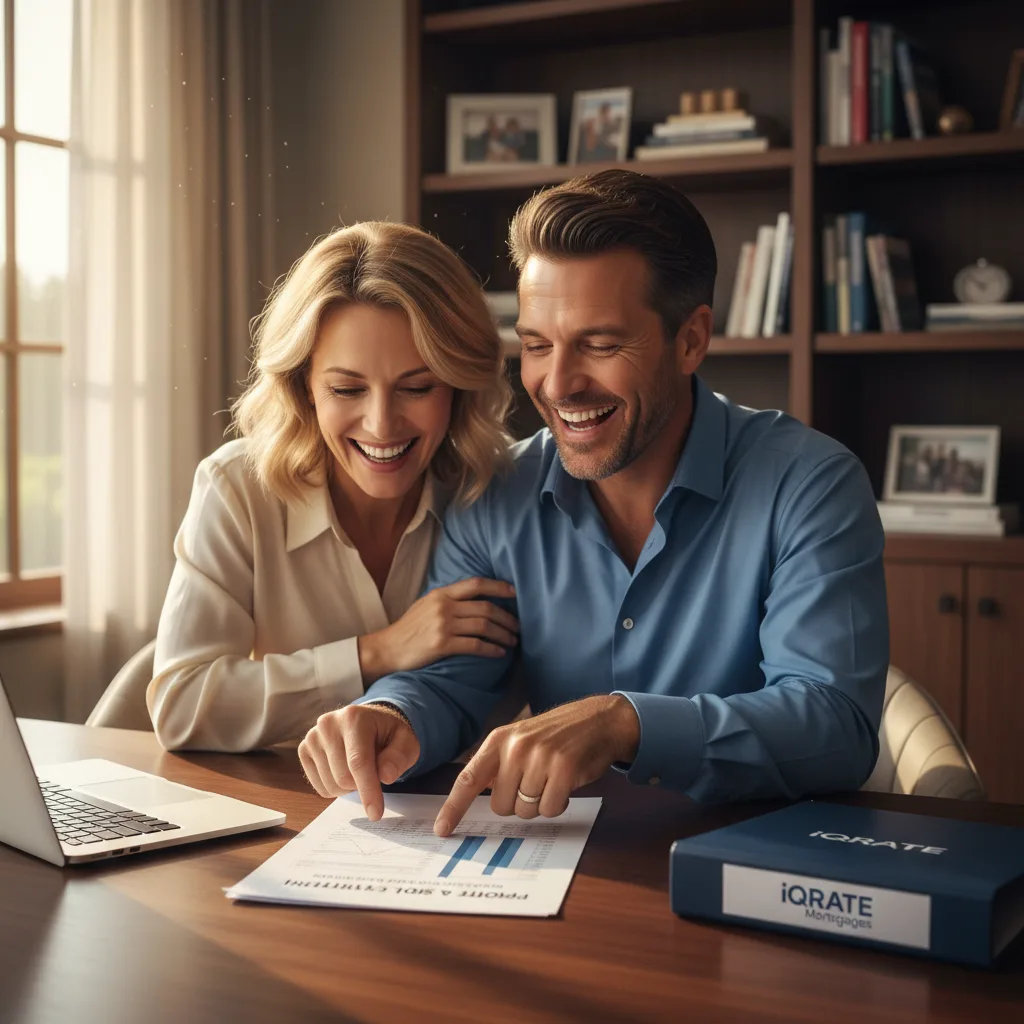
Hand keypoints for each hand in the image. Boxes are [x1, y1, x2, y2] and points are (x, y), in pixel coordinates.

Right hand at [298, 704, 420, 819]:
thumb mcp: (406, 742)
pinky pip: (320, 788)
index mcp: (354, 718)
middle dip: (362, 786)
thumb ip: (399, 757)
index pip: (358, 762)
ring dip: (350, 787)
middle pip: (343, 778)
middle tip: (374, 771)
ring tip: (359, 768)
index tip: (375, 813)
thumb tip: (385, 776)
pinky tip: (344, 769)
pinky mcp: (304, 750)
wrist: (370, 723)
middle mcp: (328, 724)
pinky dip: (337, 787)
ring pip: (331, 785)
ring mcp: (313, 737)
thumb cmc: (388, 735)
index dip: (368, 790)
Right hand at [358, 578, 517, 683]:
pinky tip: (499, 653)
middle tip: (518, 627)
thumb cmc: (409, 629)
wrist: (387, 649)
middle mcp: (444, 606)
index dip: (498, 587)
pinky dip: (491, 649)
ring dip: (503, 634)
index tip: (514, 593)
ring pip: (484, 626)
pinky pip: (475, 645)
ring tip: (512, 641)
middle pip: (485, 607)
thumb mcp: (426, 605)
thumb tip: (475, 600)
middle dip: (506, 617)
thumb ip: (448, 600)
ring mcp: (443, 625)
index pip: (476, 584)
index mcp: (441, 594)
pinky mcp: (442, 645)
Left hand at [433, 694, 639, 836]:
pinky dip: (558, 804)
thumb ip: (497, 765)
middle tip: (535, 782)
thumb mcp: (520, 740)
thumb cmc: (556, 736)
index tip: (442, 829)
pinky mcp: (564, 769)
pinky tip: (565, 783)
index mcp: (499, 739)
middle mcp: (516, 747)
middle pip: (500, 805)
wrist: (598, 720)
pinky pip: (550, 809)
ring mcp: (540, 757)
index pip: (468, 779)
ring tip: (552, 778)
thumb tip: (474, 796)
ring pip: (526, 810)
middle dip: (517, 803)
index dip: (454, 807)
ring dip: (540, 803)